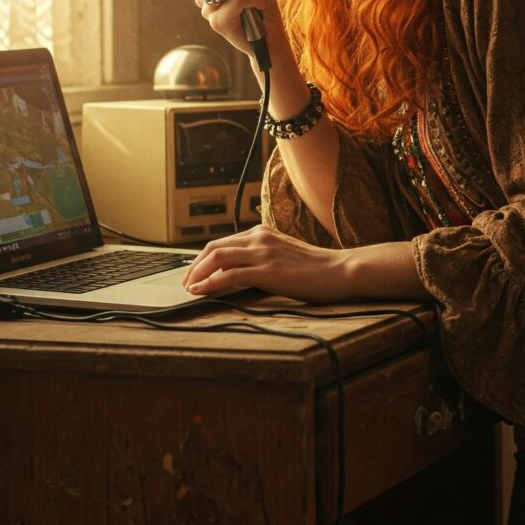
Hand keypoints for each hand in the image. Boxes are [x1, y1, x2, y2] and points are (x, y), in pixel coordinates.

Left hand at [182, 225, 349, 303]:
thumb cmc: (315, 268)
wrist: (339, 270)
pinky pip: (229, 275)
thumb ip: (261, 258)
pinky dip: (210, 283)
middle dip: (194, 265)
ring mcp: (263, 253)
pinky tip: (200, 292)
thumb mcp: (283, 255)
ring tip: (189, 288)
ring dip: (197, 273)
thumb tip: (236, 273)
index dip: (203, 258)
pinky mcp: (267, 270)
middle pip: (214, 247)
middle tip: (185, 283)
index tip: (193, 273)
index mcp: (263, 232)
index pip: (223, 242)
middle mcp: (260, 238)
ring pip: (217, 258)